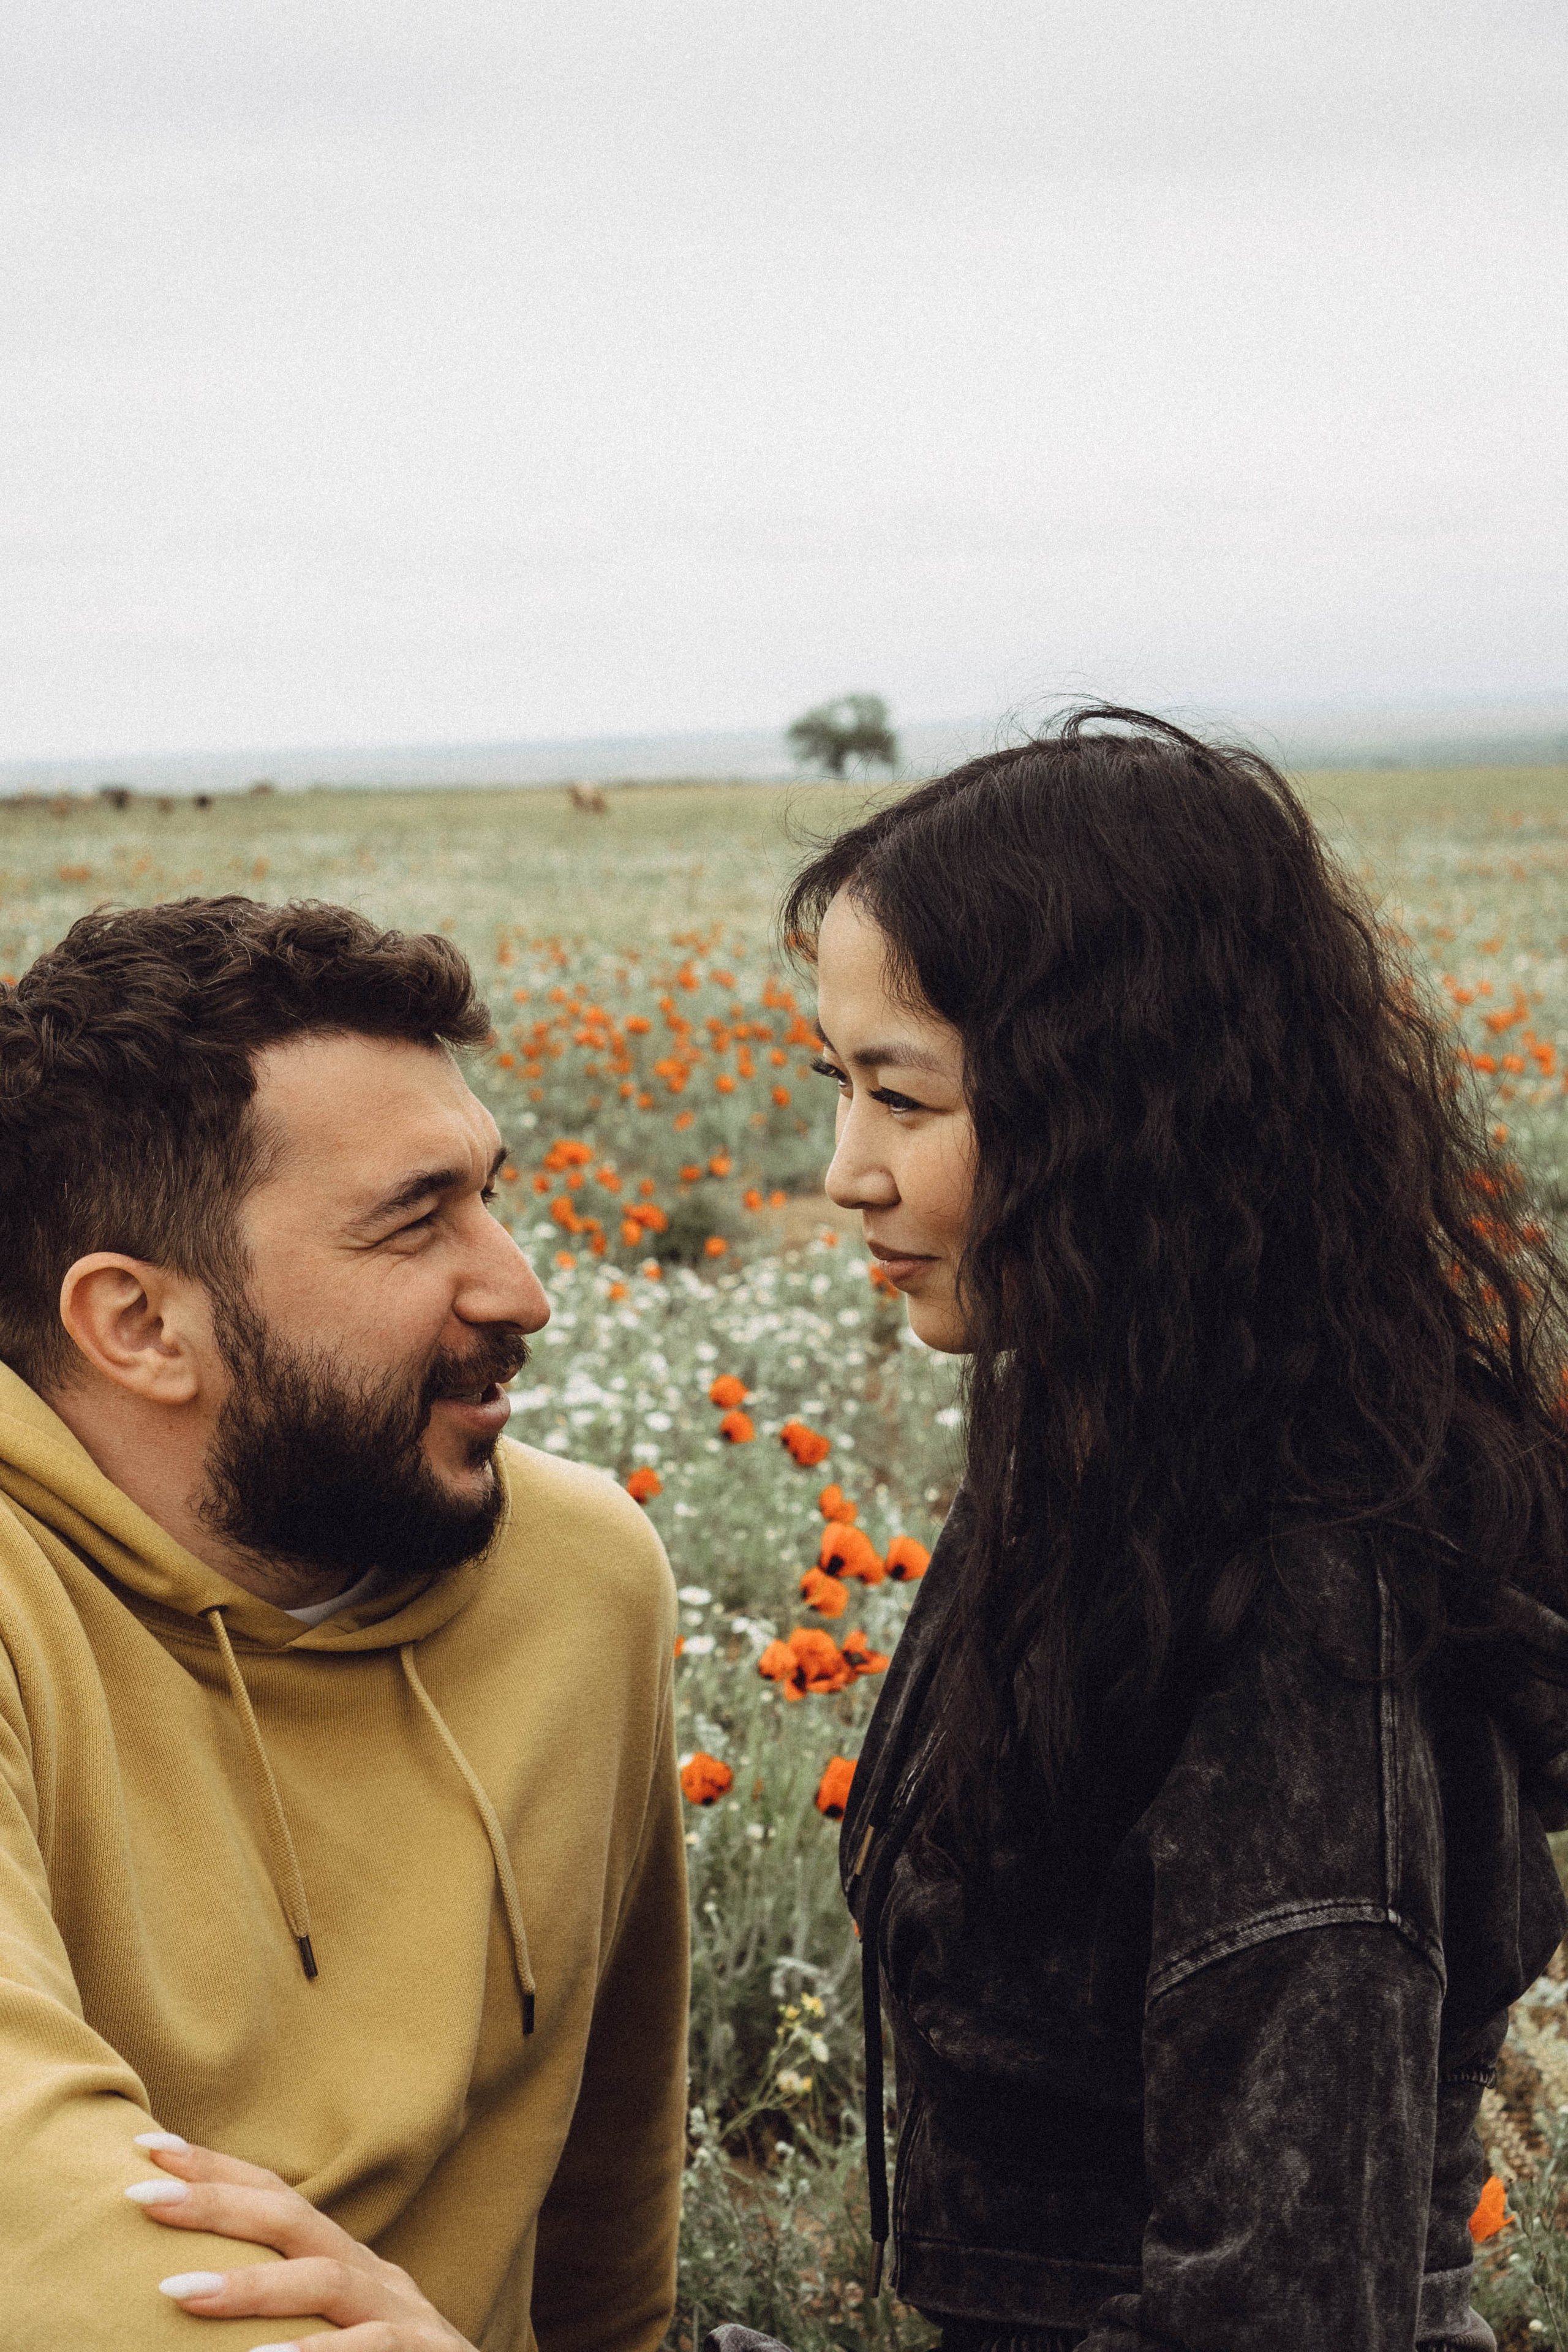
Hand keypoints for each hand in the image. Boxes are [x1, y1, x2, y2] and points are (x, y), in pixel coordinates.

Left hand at [125, 2134, 474, 2348]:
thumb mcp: (332, 2335)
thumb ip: (282, 2311)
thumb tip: (183, 2291)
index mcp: (346, 2266)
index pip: (277, 2200)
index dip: (216, 2169)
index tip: (146, 2148)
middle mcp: (373, 2276)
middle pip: (293, 2218)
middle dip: (216, 2201)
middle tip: (141, 2197)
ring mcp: (402, 2313)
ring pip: (324, 2281)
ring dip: (248, 2287)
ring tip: (176, 2293)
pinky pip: (368, 2349)